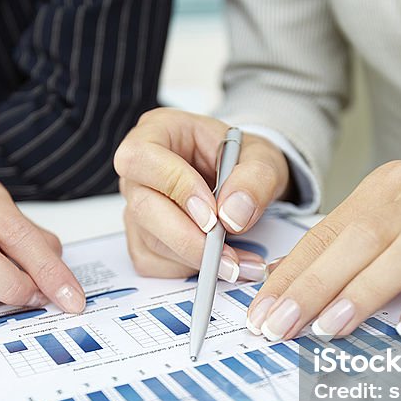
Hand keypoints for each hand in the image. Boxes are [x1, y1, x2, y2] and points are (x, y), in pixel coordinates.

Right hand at [114, 108, 292, 281]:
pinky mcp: (143, 239)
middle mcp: (139, 171)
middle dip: (188, 236)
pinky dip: (189, 269)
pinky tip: (219, 262)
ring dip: (196, 258)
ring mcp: (136, 206)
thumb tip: (232, 215)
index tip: (213, 215)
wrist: (245, 183)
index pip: (142, 156)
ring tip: (238, 262)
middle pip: (142, 207)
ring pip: (149, 240)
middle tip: (228, 254)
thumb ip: (255, 178)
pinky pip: (155, 263)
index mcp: (158, 131)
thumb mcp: (263, 158)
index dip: (175, 186)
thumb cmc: (244, 160)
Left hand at [248, 154, 400, 339]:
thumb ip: (342, 242)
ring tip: (331, 328)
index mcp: (384, 189)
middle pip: (359, 240)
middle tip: (280, 326)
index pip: (327, 233)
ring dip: (366, 291)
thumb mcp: (392, 208)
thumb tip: (285, 278)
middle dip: (313, 287)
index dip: (291, 275)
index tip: (260, 313)